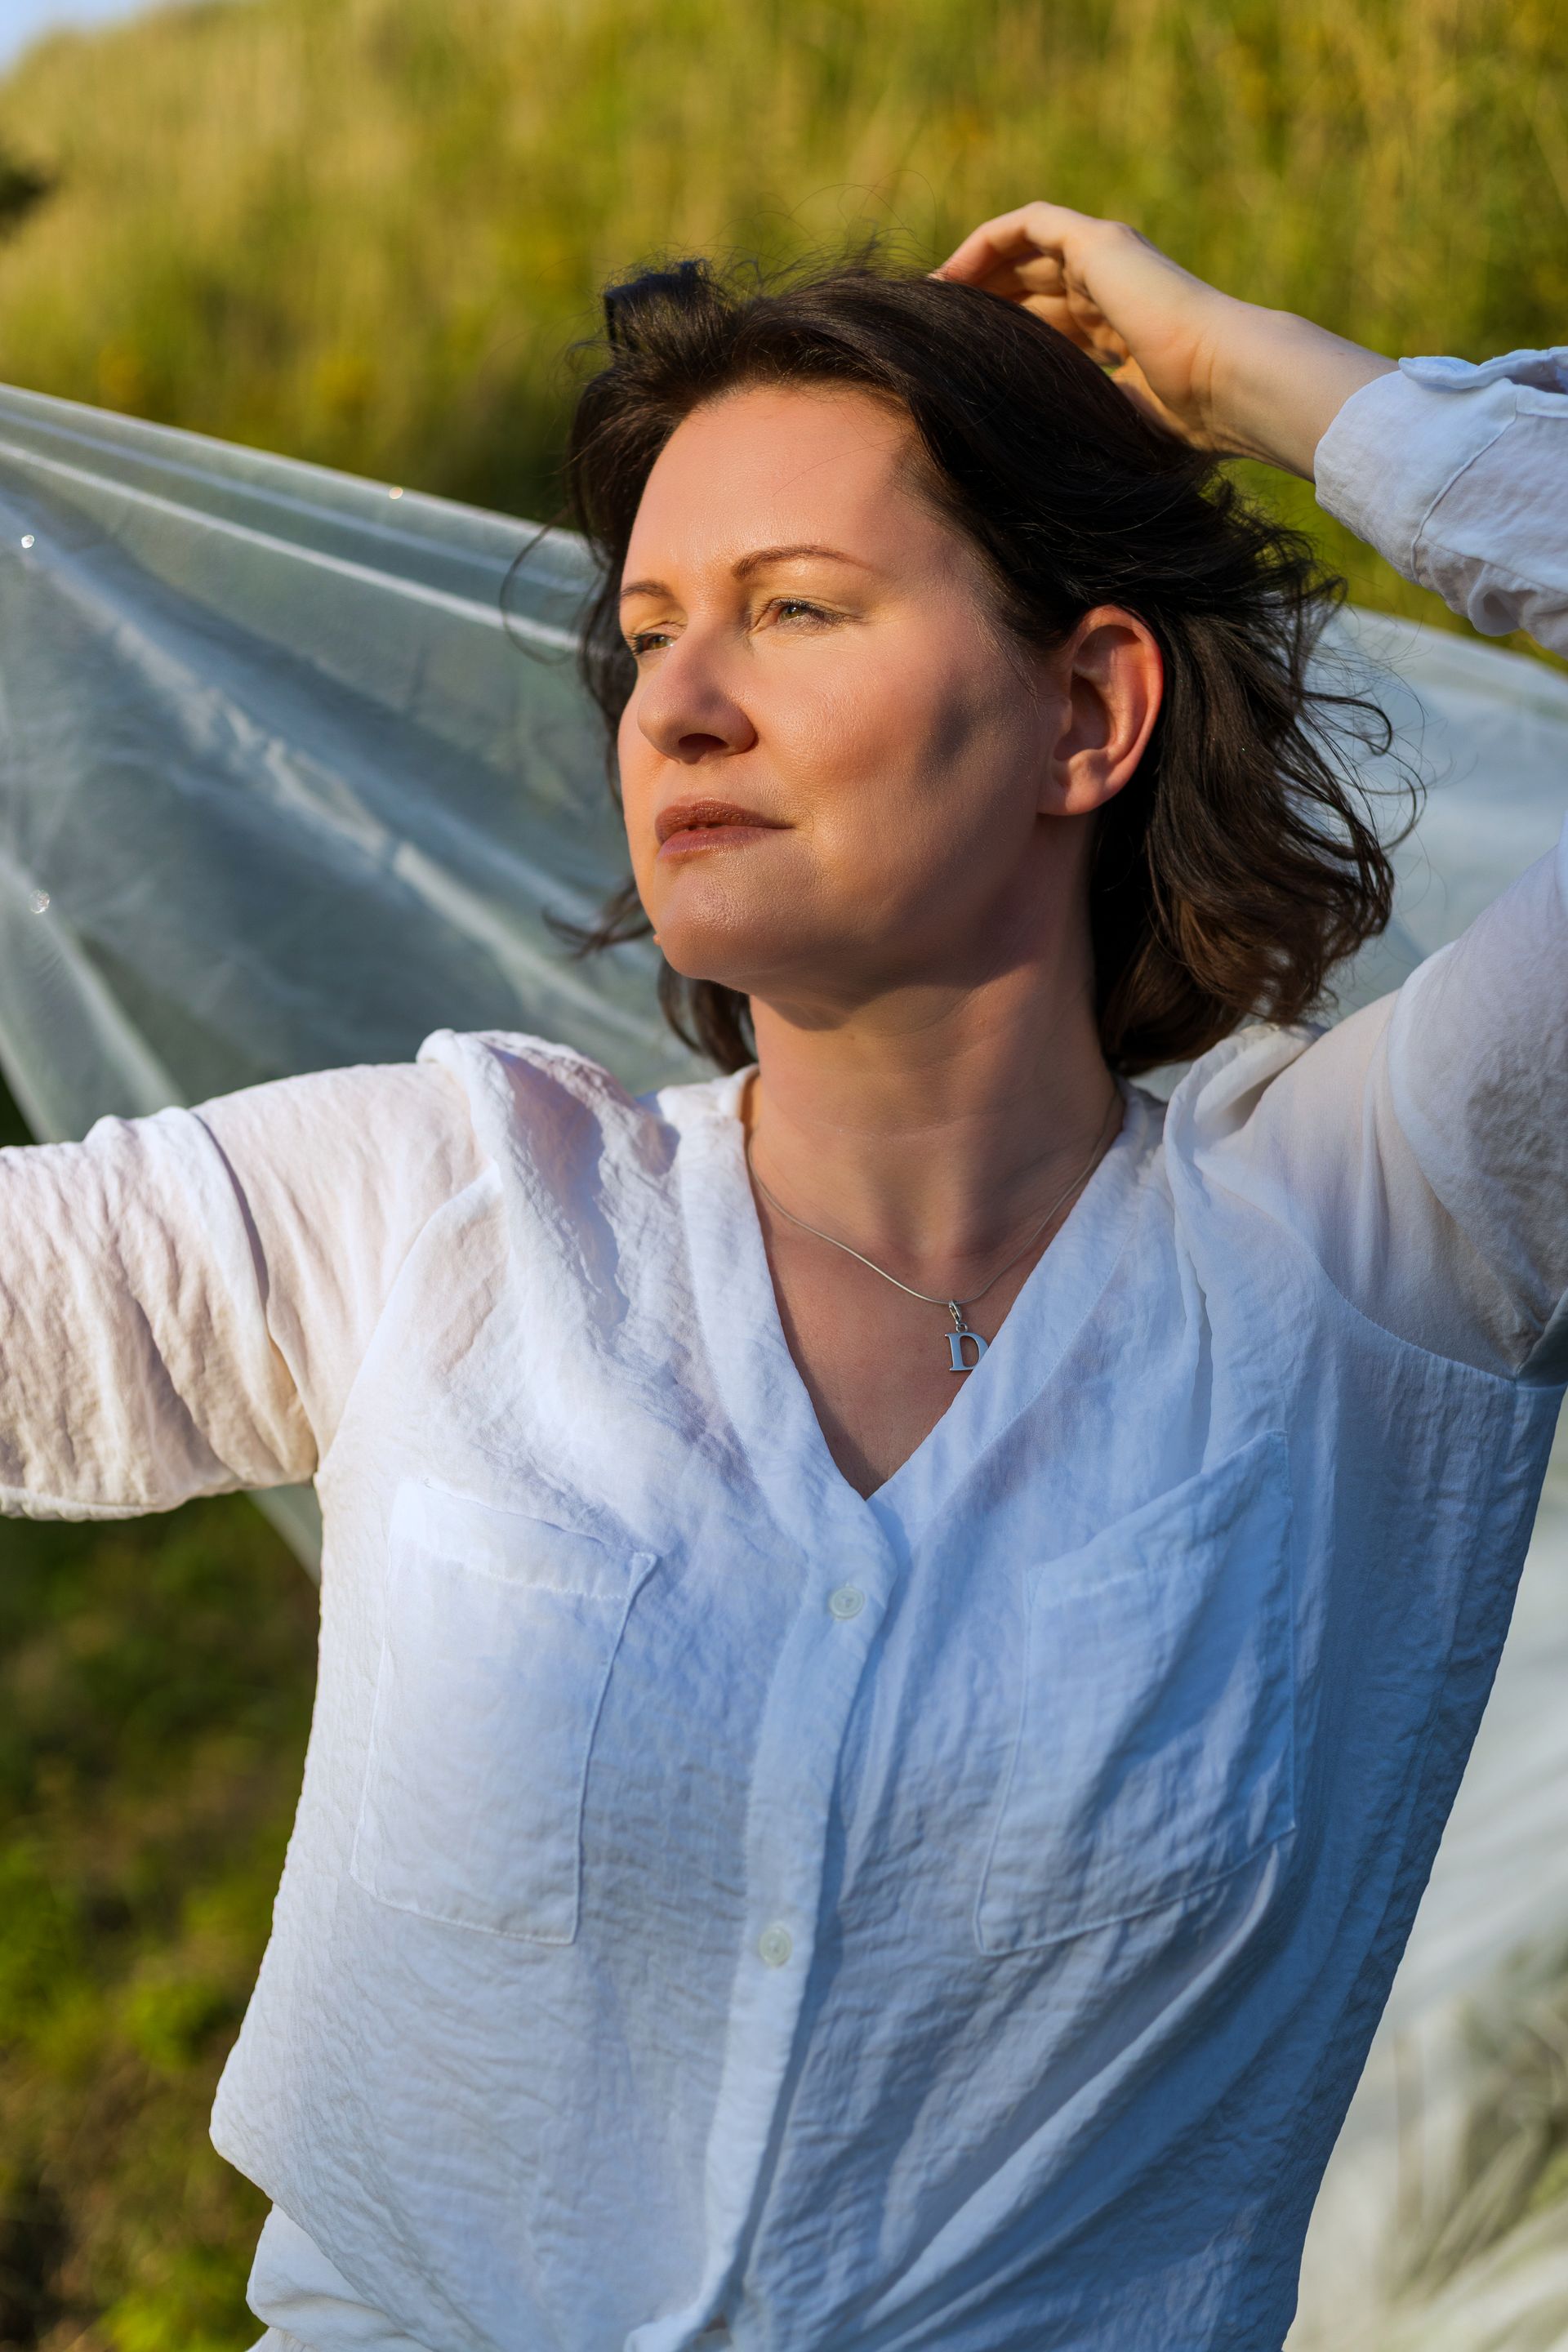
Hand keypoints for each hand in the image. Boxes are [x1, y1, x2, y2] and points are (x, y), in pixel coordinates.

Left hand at [934, 201, 1393, 479]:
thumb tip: (1034, 483)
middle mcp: (1114, 291)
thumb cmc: (1188, 427)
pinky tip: (948, 276)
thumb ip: (1081, 430)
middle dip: (983, 309)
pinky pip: (1027, 226)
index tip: (964, 371)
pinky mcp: (1099, 242)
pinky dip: (984, 244)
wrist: (1226, 384)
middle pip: (1033, 291)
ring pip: (1024, 255)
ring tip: (929, 305)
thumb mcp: (1117, 430)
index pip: (1054, 331)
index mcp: (1124, 336)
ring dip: (974, 275)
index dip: (1008, 345)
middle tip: (932, 337)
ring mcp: (1107, 262)